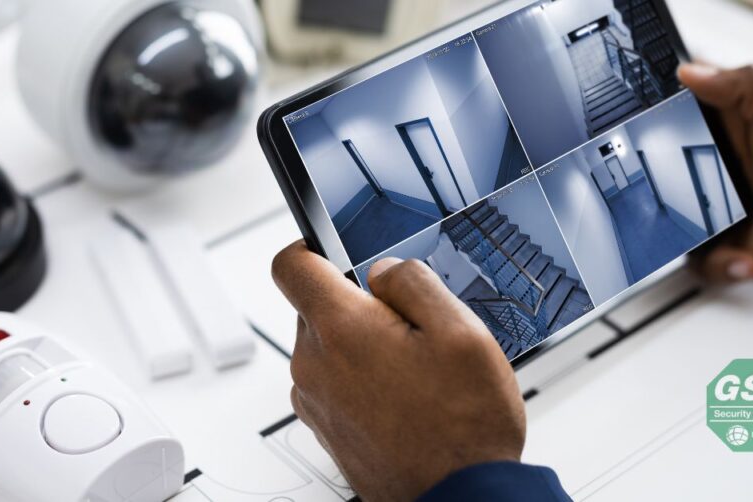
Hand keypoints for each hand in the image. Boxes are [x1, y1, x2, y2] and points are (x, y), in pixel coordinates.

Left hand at [272, 242, 525, 500]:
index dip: (310, 245)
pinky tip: (404, 396)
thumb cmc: (463, 428)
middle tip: (408, 326)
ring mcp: (315, 401)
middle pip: (314, 307)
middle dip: (356, 304)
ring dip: (360, 345)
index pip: (289, 264)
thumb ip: (414, 282)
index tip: (333, 249)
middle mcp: (315, 365)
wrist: (458, 497)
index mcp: (341, 329)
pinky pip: (332, 382)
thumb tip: (383, 270)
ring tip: (414, 369)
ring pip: (326, 346)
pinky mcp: (325, 428)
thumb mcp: (461, 332)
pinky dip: (359, 379)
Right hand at [678, 63, 752, 292]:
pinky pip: (698, 257)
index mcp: (740, 125)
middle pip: (663, 166)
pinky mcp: (727, 242)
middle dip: (659, 184)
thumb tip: (694, 71)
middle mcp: (725, 164)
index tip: (650, 127)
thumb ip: (751, 88)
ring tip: (719, 234)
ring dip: (689, 233)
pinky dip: (717, 264)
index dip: (660, 113)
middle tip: (679, 193)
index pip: (684, 108)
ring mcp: (722, 204)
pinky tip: (744, 258)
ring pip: (673, 216)